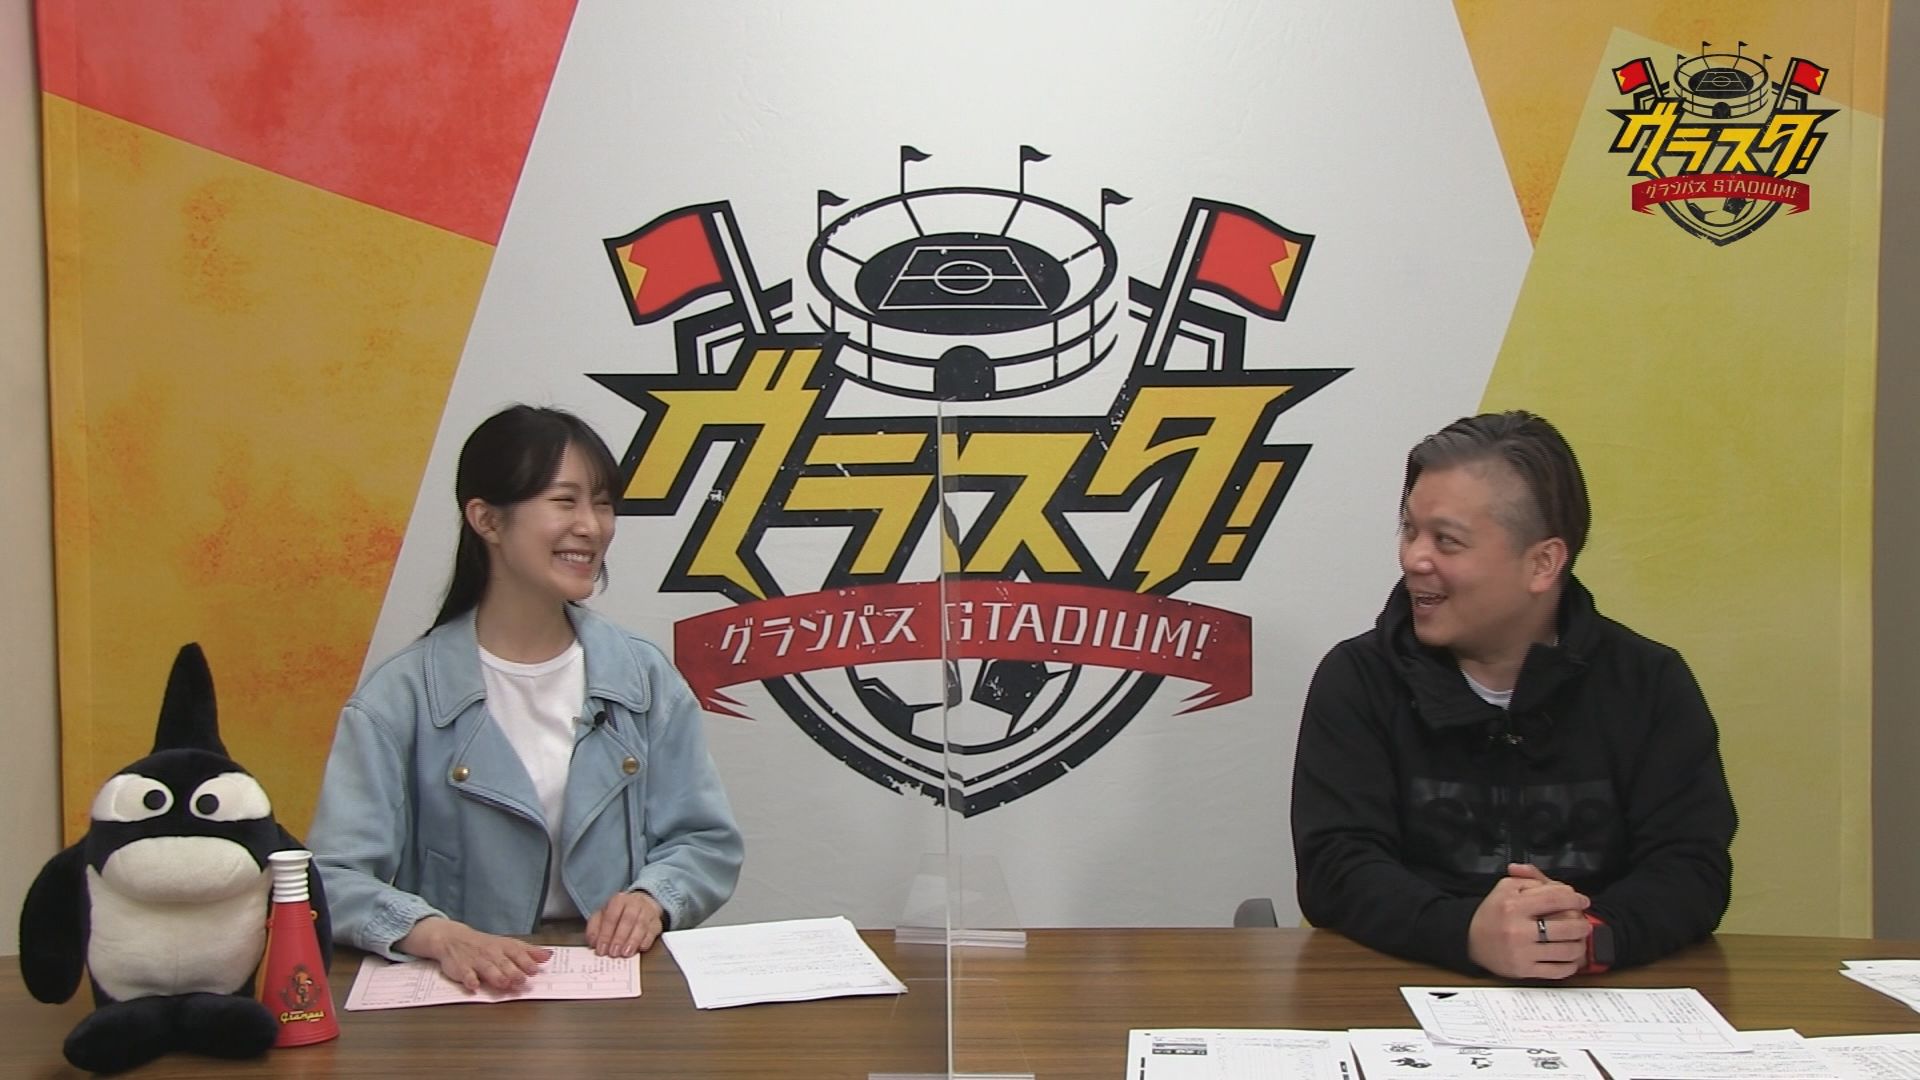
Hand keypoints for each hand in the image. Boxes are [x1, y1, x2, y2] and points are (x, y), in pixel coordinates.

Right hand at [396, 916, 550, 991]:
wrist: (453, 938)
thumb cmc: (485, 945)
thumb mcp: (507, 945)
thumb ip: (528, 952)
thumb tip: (550, 955)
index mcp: (503, 947)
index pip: (517, 953)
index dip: (526, 961)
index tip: (536, 970)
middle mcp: (491, 953)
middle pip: (504, 963)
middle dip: (513, 972)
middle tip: (522, 981)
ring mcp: (475, 960)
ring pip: (487, 968)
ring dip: (496, 976)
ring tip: (504, 984)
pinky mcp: (461, 968)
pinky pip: (465, 974)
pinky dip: (469, 979)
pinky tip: (474, 986)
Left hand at [586, 890, 665, 956]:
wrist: (642, 904)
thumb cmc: (619, 914)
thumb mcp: (602, 916)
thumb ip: (594, 928)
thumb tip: (593, 943)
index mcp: (618, 900)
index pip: (611, 917)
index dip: (605, 934)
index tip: (601, 950)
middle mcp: (635, 903)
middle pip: (628, 919)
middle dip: (619, 938)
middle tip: (613, 953)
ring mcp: (648, 911)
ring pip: (641, 925)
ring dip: (633, 941)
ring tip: (626, 953)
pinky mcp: (657, 922)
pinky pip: (653, 931)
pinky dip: (647, 940)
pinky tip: (640, 948)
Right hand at [1467, 867, 1591, 979]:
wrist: (1469, 938)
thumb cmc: (1493, 913)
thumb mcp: (1507, 887)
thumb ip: (1532, 879)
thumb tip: (1559, 884)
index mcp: (1514, 905)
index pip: (1556, 899)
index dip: (1575, 899)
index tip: (1582, 901)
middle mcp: (1518, 930)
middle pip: (1568, 926)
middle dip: (1582, 923)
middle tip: (1582, 923)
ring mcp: (1522, 952)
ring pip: (1567, 950)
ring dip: (1579, 944)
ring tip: (1578, 940)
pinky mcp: (1524, 971)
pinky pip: (1558, 971)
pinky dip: (1571, 964)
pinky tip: (1569, 957)